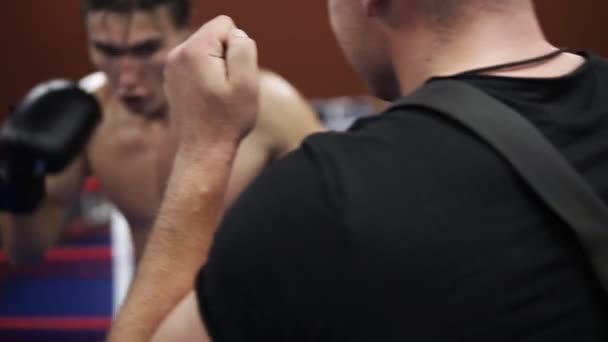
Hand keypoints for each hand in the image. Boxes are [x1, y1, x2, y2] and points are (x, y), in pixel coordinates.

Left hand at [164, 16, 258, 146]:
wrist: (203, 150)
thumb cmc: (227, 120)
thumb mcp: (247, 83)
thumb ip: (244, 49)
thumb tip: (237, 34)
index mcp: (195, 51)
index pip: (226, 24)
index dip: (238, 47)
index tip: (234, 74)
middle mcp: (178, 54)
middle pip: (215, 35)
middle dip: (227, 55)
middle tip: (228, 86)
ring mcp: (172, 67)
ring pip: (207, 50)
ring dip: (218, 66)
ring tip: (218, 93)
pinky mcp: (172, 78)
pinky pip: (198, 64)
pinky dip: (206, 75)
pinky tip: (208, 98)